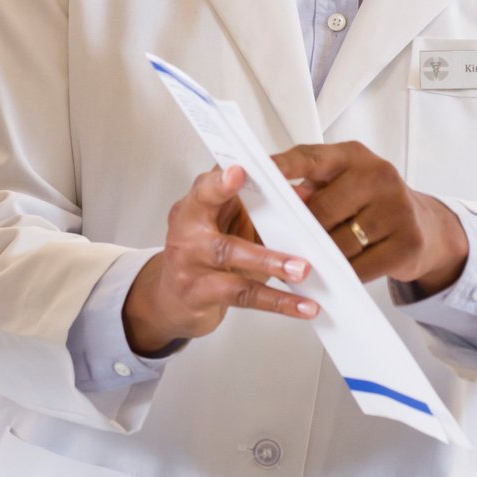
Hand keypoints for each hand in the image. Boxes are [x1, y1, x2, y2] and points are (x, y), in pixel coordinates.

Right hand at [122, 165, 317, 355]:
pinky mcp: (199, 293)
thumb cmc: (204, 254)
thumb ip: (259, 208)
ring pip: (230, 256)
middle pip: (214, 220)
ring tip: (302, 269)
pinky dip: (276, 301)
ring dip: (271, 262)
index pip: (207, 187)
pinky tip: (301, 305)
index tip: (239, 171)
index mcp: (195, 205)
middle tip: (288, 216)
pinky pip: (242, 294)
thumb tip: (304, 195)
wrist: (172, 298)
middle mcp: (187, 230)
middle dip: (248, 214)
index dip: (222, 180)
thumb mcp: (227, 224)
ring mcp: (190, 262)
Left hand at [274, 142, 468, 294]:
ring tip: (314, 261)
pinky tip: (339, 273)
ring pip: (340, 242)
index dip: (283, 167)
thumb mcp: (342, 184)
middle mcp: (379, 175)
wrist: (426, 226)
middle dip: (303, 230)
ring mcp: (397, 208)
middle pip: (322, 209)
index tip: (259, 173)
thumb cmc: (372, 203)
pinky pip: (361, 267)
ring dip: (323, 256)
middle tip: (288, 244)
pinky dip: (344, 274)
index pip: (311, 157)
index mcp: (354, 156)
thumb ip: (310, 187)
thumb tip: (278, 201)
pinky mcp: (408, 242)